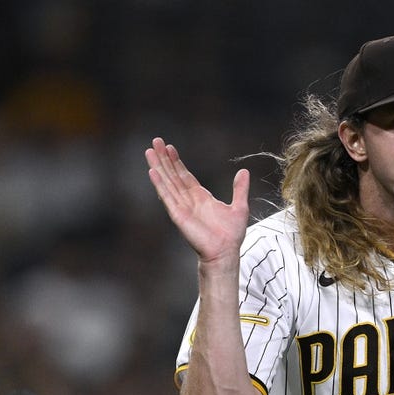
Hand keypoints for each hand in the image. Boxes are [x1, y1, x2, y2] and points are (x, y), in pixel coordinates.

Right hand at [145, 137, 249, 263]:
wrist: (225, 252)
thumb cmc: (231, 235)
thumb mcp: (240, 207)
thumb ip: (240, 189)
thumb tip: (244, 171)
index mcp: (201, 197)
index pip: (185, 175)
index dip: (177, 162)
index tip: (169, 147)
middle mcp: (189, 200)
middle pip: (173, 175)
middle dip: (164, 159)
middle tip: (155, 141)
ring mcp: (182, 207)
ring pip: (167, 182)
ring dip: (158, 167)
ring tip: (149, 152)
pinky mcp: (178, 215)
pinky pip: (167, 197)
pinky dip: (160, 185)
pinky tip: (153, 172)